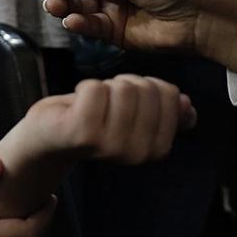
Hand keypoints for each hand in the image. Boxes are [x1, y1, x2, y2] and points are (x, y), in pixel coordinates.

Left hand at [0, 76, 195, 218]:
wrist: (48, 139)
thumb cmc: (89, 121)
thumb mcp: (131, 116)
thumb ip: (161, 113)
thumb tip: (189, 107)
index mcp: (156, 149)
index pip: (169, 94)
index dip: (144, 85)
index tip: (124, 100)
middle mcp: (138, 152)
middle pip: (144, 88)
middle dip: (122, 84)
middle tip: (103, 102)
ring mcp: (110, 145)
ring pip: (121, 87)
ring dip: (102, 87)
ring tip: (89, 106)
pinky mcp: (83, 133)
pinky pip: (95, 89)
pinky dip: (83, 88)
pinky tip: (76, 106)